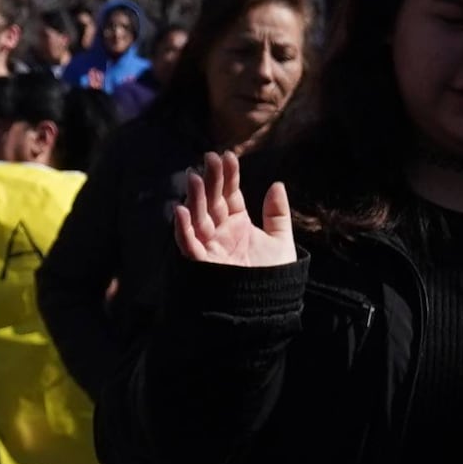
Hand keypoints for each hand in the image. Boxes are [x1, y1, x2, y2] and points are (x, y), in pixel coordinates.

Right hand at [171, 153, 296, 268]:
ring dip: (194, 198)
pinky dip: (183, 229)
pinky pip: (189, 244)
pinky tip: (181, 210)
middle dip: (210, 180)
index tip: (228, 156)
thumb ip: (278, 214)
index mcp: (238, 224)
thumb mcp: (281, 242)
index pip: (230, 194)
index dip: (228, 175)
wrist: (269, 307)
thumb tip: (277, 184)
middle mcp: (221, 232)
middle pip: (212, 201)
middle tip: (209, 158)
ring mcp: (210, 246)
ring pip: (198, 217)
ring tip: (194, 177)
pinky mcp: (203, 263)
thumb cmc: (274, 278)